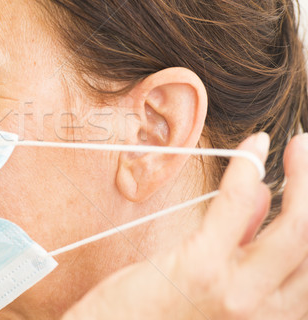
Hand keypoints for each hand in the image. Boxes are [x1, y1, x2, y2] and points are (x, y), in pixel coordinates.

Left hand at [62, 133, 307, 319]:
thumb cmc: (155, 313)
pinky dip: (247, 171)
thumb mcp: (210, 284)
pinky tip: (253, 147)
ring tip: (299, 145)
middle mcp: (264, 313)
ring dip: (302, 179)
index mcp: (270, 317)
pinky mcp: (201, 269)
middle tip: (305, 150)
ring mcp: (237, 295)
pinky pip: (236, 209)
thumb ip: (242, 245)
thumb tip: (264, 198)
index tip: (307, 181)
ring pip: (296, 231)